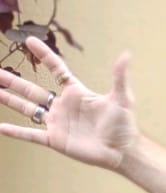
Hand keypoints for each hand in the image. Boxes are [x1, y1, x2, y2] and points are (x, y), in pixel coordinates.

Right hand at [0, 37, 138, 170]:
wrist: (122, 151)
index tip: (29, 41)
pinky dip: (17, 132)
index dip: (44, 55)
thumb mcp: (122, 98)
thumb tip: (126, 55)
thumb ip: (119, 77)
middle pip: (32, 89)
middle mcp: (62, 106)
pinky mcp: (55, 140)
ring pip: (27, 108)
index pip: (56, 69)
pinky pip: (31, 135)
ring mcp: (57, 123)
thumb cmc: (123, 124)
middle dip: (13, 81)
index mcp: (76, 93)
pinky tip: (2, 128)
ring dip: (10, 100)